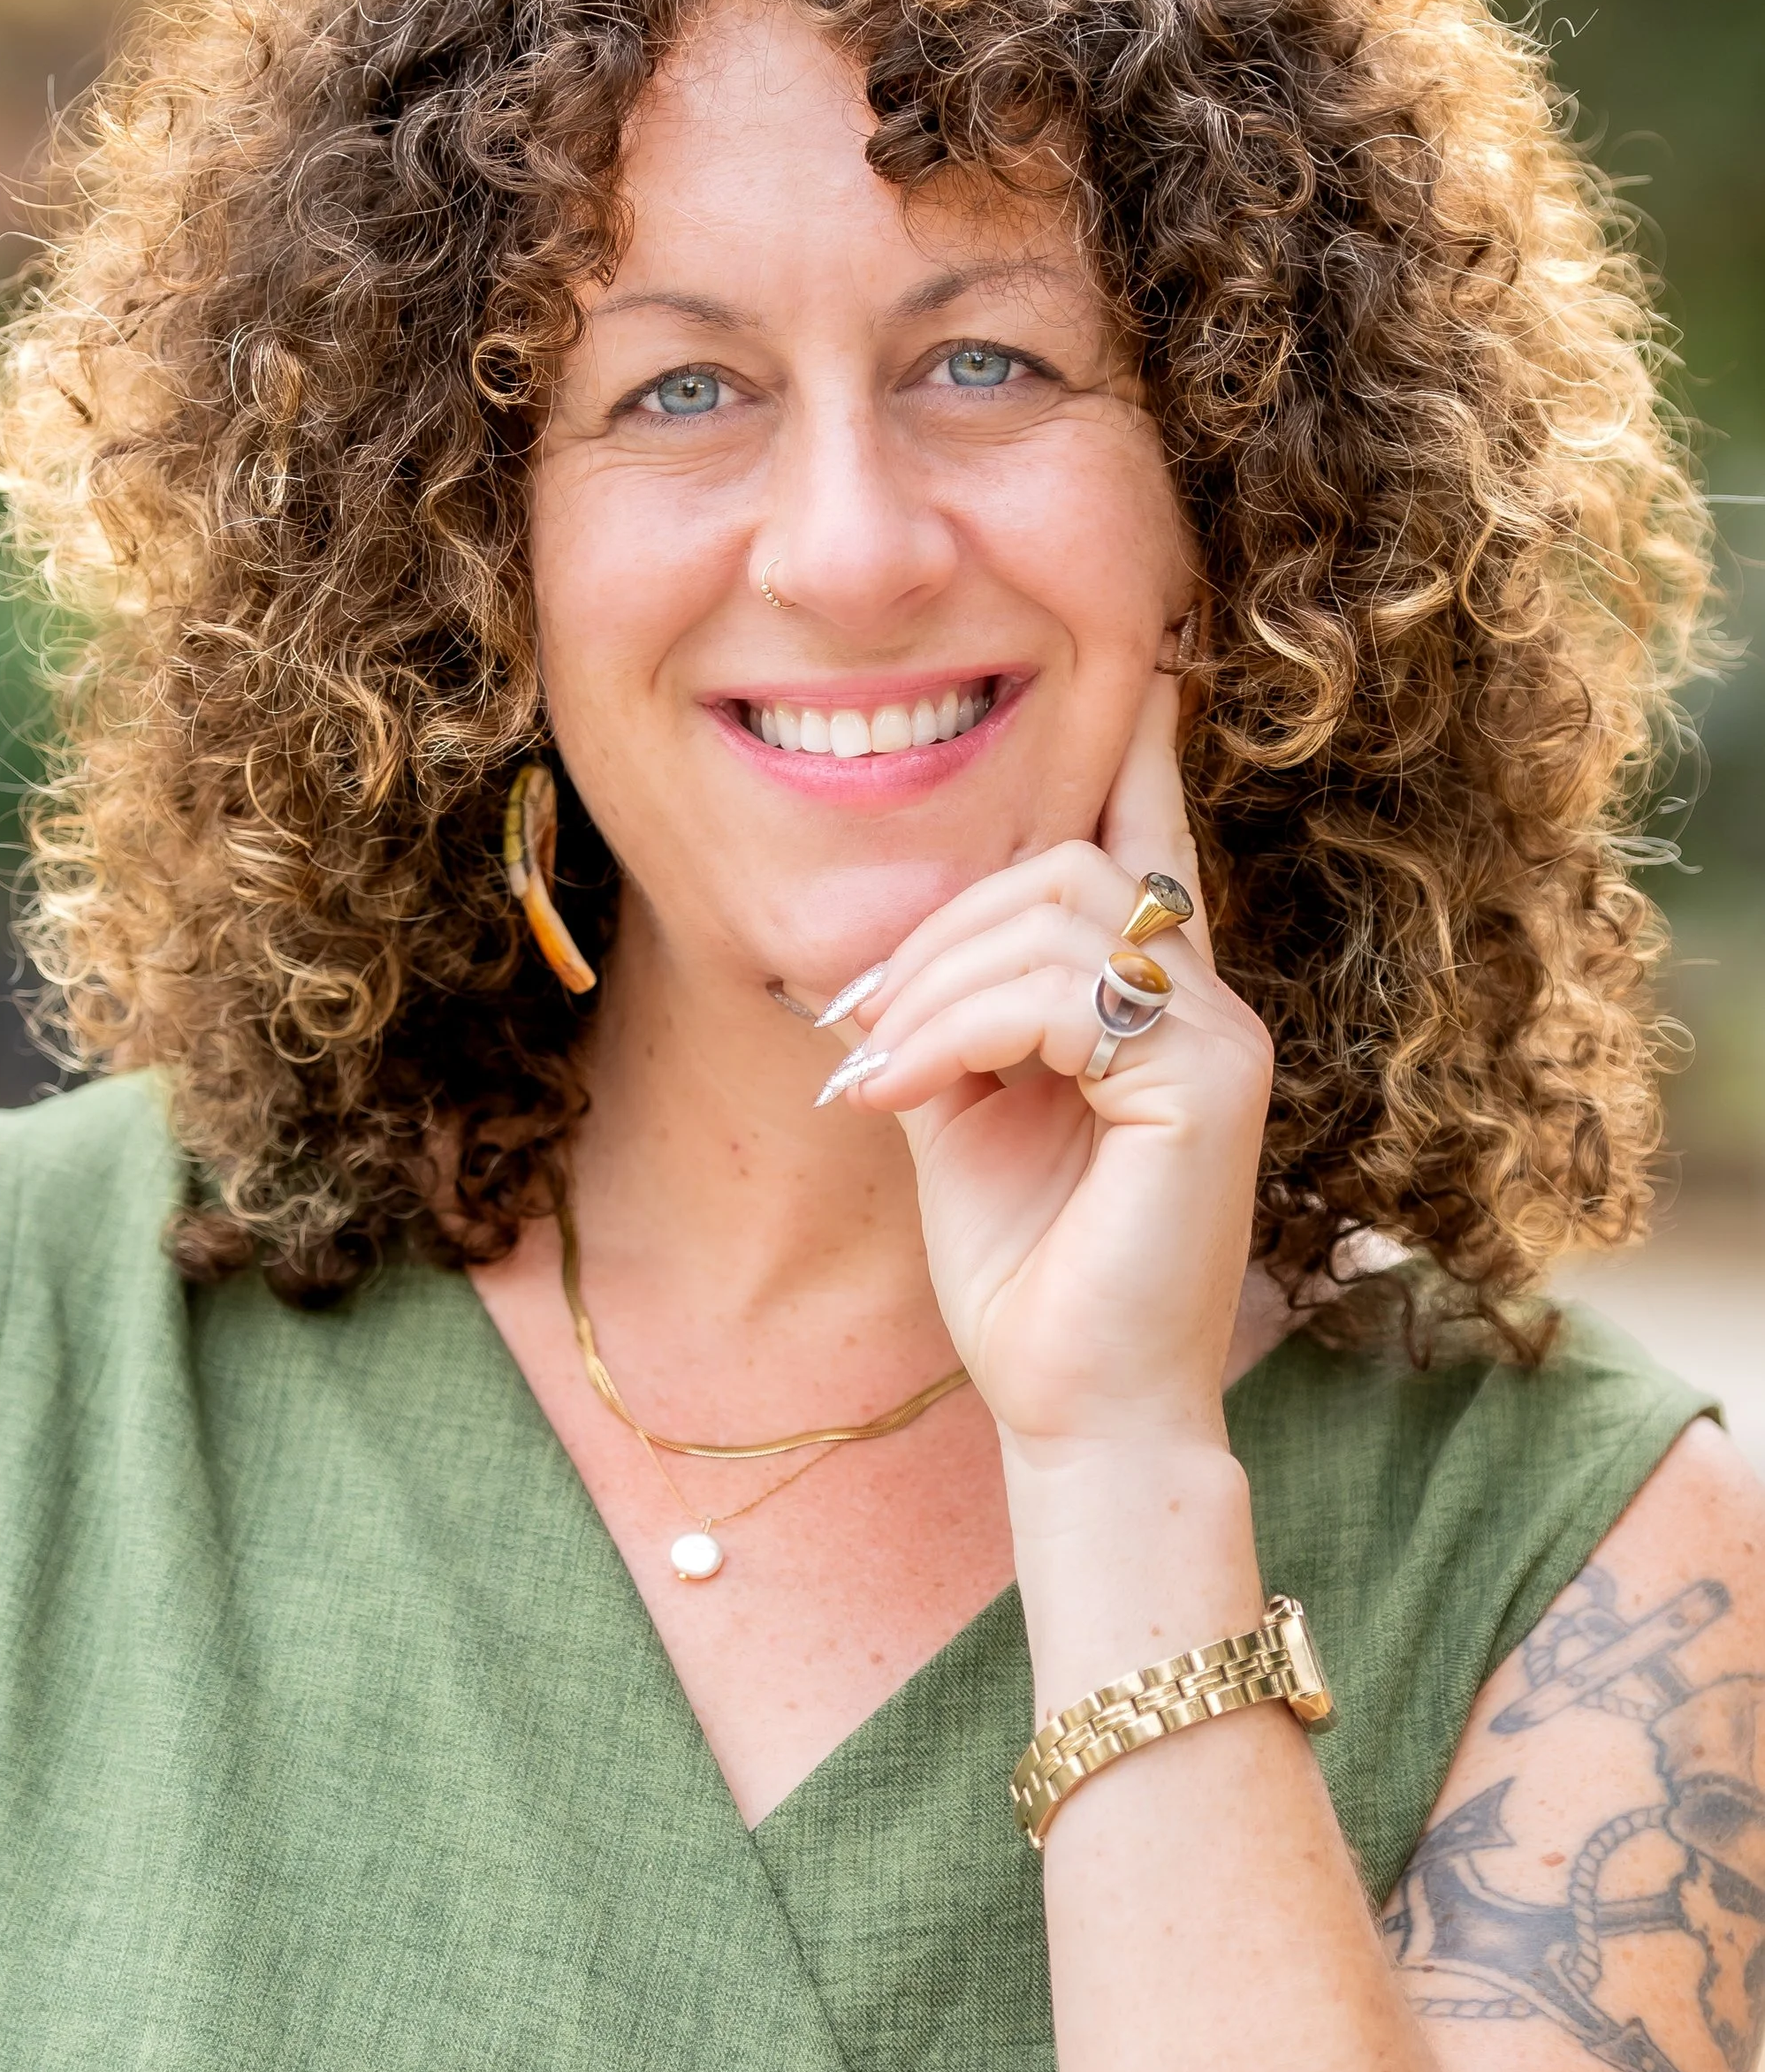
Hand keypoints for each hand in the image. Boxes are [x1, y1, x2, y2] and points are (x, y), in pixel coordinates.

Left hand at [814, 673, 1272, 1455]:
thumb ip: (952, 1024)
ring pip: (1055, 917)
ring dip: (931, 985)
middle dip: (936, 931)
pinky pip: (1056, 994)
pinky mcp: (1205, 1081)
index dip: (1143, 753)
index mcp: (1159, 1008)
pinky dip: (951, 1032)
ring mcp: (1219, 1038)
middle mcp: (1208, 1006)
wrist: (1076, 1410)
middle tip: (852, 1030)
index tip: (1153, 661)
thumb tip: (890, 959)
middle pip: (1066, 867)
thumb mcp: (967, 1121)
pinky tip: (895, 1097)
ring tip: (869, 1074)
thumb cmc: (1029, 1281)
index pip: (1147, 851)